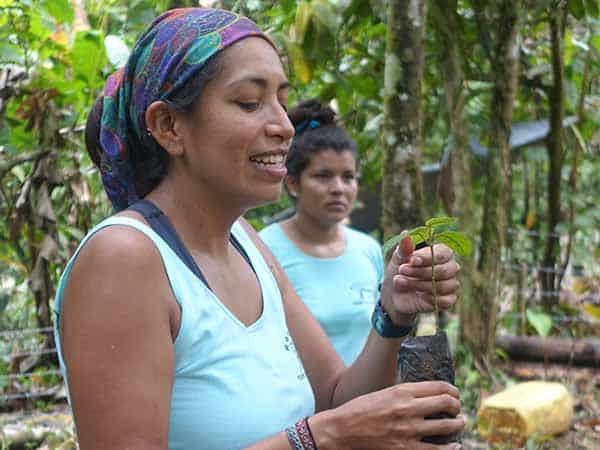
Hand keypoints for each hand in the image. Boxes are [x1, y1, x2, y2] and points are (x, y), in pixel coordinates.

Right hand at [320, 381, 463, 448]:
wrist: (343, 429)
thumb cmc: (361, 409)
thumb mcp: (384, 393)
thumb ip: (405, 394)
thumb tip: (427, 395)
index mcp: (402, 391)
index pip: (439, 387)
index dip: (453, 390)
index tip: (455, 394)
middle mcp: (408, 408)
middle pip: (446, 403)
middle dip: (457, 406)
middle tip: (457, 410)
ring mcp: (408, 430)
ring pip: (447, 426)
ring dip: (457, 424)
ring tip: (458, 424)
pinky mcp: (405, 448)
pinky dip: (451, 448)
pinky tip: (455, 446)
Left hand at [380, 237, 459, 324]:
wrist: (395, 293)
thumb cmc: (401, 270)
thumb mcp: (399, 257)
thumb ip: (404, 247)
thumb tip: (405, 233)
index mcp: (442, 253)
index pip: (443, 253)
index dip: (427, 257)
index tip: (411, 260)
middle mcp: (450, 267)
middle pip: (444, 270)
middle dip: (420, 272)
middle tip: (402, 270)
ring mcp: (451, 284)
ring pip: (443, 286)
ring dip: (419, 285)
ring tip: (401, 281)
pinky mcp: (448, 300)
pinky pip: (446, 301)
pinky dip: (430, 298)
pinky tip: (418, 295)